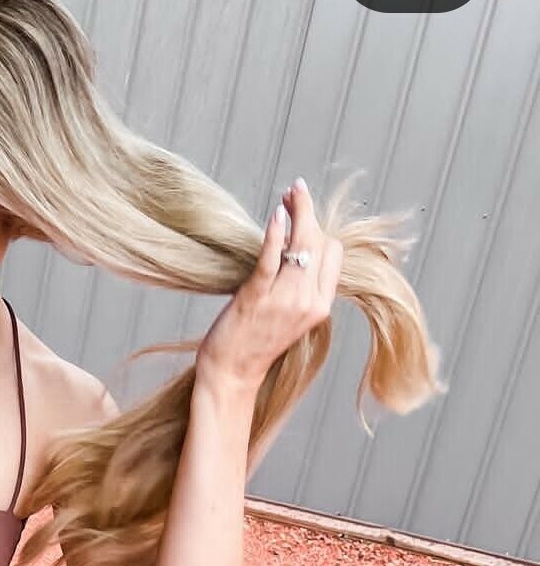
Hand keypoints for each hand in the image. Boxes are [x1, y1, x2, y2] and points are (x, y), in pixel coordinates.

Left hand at [196, 179, 342, 391]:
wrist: (231, 374)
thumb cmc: (255, 342)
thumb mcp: (291, 316)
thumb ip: (301, 288)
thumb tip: (298, 252)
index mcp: (320, 306)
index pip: (333, 254)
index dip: (320, 229)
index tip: (304, 213)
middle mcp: (308, 302)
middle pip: (320, 242)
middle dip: (309, 212)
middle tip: (295, 191)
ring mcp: (284, 300)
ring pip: (301, 244)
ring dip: (296, 212)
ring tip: (287, 194)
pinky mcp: (257, 298)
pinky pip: (272, 258)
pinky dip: (276, 233)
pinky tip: (277, 215)